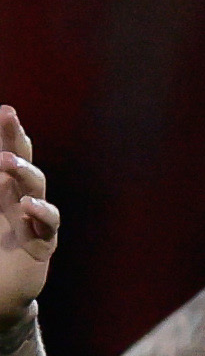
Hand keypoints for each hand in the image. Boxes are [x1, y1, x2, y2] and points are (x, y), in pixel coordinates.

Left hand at [0, 104, 51, 322]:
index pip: (4, 154)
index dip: (4, 133)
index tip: (3, 110)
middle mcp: (18, 200)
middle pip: (23, 161)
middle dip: (16, 138)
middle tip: (8, 115)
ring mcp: (33, 222)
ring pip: (37, 189)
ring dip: (23, 172)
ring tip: (5, 161)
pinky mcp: (42, 245)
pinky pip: (48, 225)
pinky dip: (39, 213)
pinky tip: (25, 206)